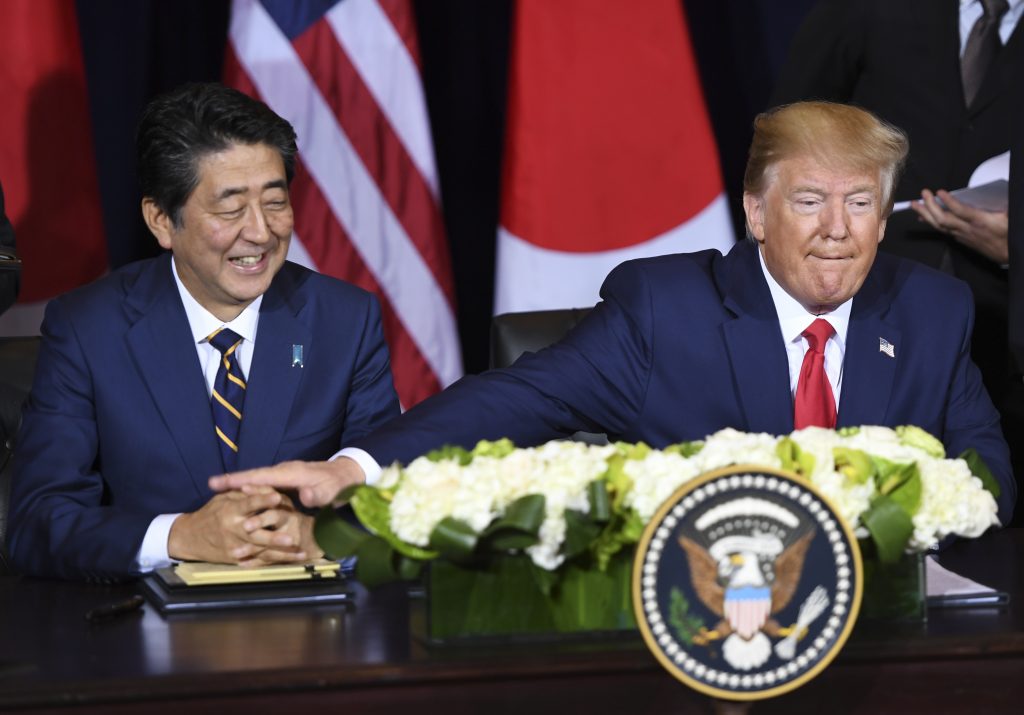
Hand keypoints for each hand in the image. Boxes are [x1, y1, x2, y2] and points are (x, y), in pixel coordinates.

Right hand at [168, 488, 314, 564]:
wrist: (190, 537)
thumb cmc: (211, 512)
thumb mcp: (224, 499)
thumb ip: (243, 494)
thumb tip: (263, 485)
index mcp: (230, 511)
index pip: (248, 504)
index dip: (262, 500)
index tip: (277, 497)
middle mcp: (233, 530)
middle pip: (256, 534)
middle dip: (274, 538)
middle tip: (292, 539)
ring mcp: (235, 547)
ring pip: (261, 551)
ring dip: (282, 553)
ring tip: (300, 553)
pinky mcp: (237, 559)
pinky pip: (258, 560)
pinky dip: (276, 560)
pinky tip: (293, 561)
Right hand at [208, 457, 365, 507]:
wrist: (349, 475)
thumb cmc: (341, 486)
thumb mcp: (333, 493)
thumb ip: (320, 495)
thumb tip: (306, 495)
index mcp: (293, 474)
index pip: (262, 477)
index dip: (241, 480)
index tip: (220, 483)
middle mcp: (286, 471)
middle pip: (255, 476)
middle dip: (234, 480)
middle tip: (211, 485)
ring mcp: (286, 475)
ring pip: (259, 480)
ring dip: (240, 484)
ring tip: (218, 488)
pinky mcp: (288, 481)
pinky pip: (266, 484)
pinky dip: (252, 487)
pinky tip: (240, 493)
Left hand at [911, 189, 1007, 263]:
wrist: (1007, 254)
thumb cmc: (1009, 234)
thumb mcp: (1009, 217)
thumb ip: (1001, 205)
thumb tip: (998, 193)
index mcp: (980, 221)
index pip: (960, 211)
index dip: (949, 202)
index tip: (939, 192)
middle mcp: (967, 229)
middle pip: (943, 219)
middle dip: (931, 206)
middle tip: (923, 193)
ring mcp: (961, 235)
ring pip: (939, 226)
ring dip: (925, 214)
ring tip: (915, 204)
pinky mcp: (959, 239)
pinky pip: (941, 230)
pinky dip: (931, 222)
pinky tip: (923, 217)